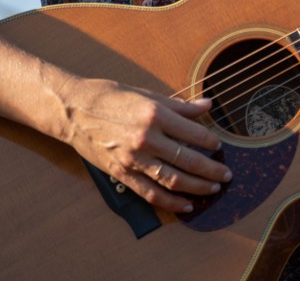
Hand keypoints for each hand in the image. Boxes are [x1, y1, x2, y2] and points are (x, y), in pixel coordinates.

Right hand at [56, 76, 230, 213]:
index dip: (210, 142)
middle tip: (226, 174)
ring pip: (173, 180)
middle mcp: (147, 138)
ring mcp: (134, 159)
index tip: (220, 146)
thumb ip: (179, 105)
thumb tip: (206, 106)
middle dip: (211, 169)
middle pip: (188, 160)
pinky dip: (171, 203)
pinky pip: (151, 193)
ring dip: (197, 187)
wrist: (74, 110)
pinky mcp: (122, 173)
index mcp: (155, 114)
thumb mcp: (147, 94)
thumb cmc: (111, 97)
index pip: (193, 134)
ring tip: (212, 188)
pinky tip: (186, 205)